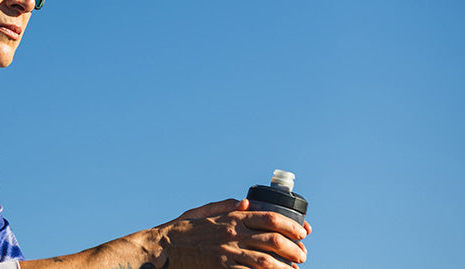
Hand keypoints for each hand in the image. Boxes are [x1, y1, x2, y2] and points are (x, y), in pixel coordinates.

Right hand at [154, 199, 309, 268]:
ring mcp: (227, 253)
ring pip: (266, 262)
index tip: (302, 233)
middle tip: (302, 256)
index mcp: (231, 218)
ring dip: (284, 267)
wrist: (162, 249)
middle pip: (273, 240)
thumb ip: (225, 207)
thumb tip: (246, 203)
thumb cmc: (182, 231)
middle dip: (293, 249)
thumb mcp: (202, 212)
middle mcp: (232, 234)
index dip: (291, 226)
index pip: (269, 218)